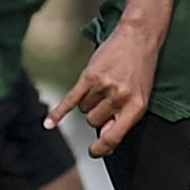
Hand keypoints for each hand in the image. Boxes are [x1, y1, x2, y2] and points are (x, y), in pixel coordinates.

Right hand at [63, 21, 160, 155]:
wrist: (139, 37)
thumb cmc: (140, 69)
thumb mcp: (140, 97)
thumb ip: (122, 118)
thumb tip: (102, 139)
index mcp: (136, 107)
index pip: (113, 138)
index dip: (101, 149)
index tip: (94, 152)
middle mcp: (120, 98)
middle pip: (93, 121)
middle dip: (96, 113)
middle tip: (108, 96)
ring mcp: (104, 86)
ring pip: (83, 109)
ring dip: (89, 101)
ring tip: (104, 84)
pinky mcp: (89, 76)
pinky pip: (70, 100)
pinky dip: (58, 113)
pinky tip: (49, 123)